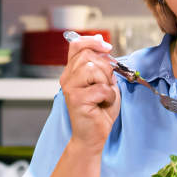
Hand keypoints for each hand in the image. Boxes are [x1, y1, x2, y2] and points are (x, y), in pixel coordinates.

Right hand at [60, 35, 119, 151]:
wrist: (94, 135)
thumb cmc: (100, 110)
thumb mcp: (104, 82)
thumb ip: (102, 65)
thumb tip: (103, 44)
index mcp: (72, 71)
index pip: (76, 45)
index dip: (92, 41)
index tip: (106, 46)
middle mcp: (67, 77)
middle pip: (87, 55)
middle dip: (105, 68)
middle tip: (107, 84)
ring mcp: (69, 87)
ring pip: (93, 69)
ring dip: (106, 82)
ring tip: (104, 95)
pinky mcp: (75, 98)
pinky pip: (100, 88)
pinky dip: (109, 96)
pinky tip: (103, 104)